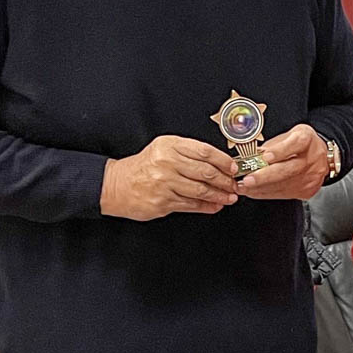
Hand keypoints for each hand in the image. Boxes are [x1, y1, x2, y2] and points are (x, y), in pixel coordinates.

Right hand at [100, 136, 237, 220]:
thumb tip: (220, 163)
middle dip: (225, 180)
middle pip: (205, 171)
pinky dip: (207, 207)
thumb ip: (188, 153)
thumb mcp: (164, 150)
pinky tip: (215, 206)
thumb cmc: (145, 167)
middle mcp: (167, 162)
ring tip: (229, 197)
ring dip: (220, 195)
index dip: (223, 161)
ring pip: (201, 190)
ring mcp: (165, 183)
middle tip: (235, 185)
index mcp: (169, 146)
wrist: (117, 185)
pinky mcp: (163, 201)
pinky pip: (192, 205)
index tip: (234, 167)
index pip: (204, 151)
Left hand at [237, 124, 328, 201]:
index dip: (279, 151)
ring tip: (244, 187)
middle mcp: (311, 158)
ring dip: (261, 187)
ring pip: (284, 185)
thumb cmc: (302, 144)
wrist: (323, 158)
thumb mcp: (288, 135)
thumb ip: (272, 145)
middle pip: (289, 169)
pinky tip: (254, 192)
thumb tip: (252, 157)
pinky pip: (284, 194)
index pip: (295, 144)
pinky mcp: (307, 190)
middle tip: (248, 180)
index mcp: (306, 139)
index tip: (265, 157)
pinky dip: (266, 193)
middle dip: (265, 176)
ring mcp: (311, 176)